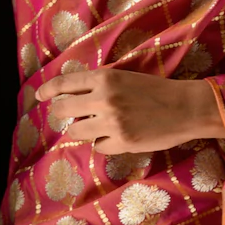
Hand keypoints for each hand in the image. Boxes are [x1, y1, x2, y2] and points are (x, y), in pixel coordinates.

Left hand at [37, 68, 224, 153]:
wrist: (185, 107)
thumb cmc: (154, 89)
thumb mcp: (123, 77)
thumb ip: (99, 84)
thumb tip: (72, 95)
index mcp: (104, 78)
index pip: (65, 83)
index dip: (48, 89)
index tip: (39, 95)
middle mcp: (103, 99)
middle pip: (64, 109)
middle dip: (60, 114)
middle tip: (62, 116)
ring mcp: (112, 122)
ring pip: (77, 132)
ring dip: (80, 131)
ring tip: (89, 128)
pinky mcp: (122, 143)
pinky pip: (99, 147)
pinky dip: (102, 143)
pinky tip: (114, 138)